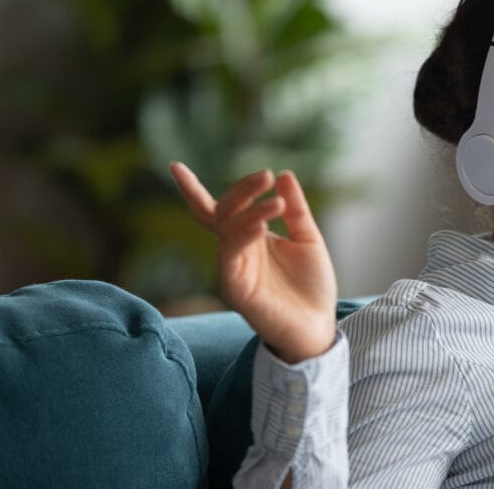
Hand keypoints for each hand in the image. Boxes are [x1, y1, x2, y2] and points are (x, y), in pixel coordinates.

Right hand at [170, 162, 336, 362]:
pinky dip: (244, 236)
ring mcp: (234, 270)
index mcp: (250, 239)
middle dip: (240, 191)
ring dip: (250, 212)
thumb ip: (295, 210)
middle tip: (265, 175)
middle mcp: (237, 252)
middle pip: (222, 213)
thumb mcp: (309, 239)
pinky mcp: (236, 289)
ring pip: (228, 232)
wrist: (319, 327)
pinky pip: (231, 256)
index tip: (174, 167)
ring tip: (277, 203)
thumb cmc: (312, 286)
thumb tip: (283, 174)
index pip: (217, 210)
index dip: (193, 190)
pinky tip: (262, 225)